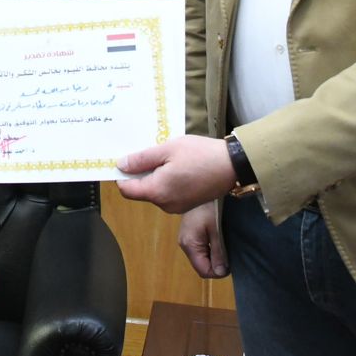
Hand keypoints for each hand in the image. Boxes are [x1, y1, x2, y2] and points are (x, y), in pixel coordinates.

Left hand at [115, 135, 235, 212]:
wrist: (233, 166)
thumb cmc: (200, 154)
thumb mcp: (167, 149)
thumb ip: (142, 159)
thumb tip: (121, 165)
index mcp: (157, 191)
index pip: (127, 190)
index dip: (122, 175)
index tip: (125, 160)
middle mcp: (165, 204)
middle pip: (141, 190)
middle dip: (141, 173)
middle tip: (152, 152)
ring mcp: (177, 207)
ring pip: (155, 191)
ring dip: (155, 176)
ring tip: (168, 157)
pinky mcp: (187, 204)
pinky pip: (168, 193)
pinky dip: (167, 181)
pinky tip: (178, 166)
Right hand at [178, 202, 228, 278]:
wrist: (199, 186)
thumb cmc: (209, 207)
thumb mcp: (216, 230)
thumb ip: (218, 252)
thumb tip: (221, 273)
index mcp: (190, 245)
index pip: (203, 271)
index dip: (218, 272)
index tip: (230, 263)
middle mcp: (184, 244)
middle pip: (202, 265)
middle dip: (216, 263)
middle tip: (228, 252)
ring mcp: (185, 239)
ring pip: (202, 257)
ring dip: (214, 255)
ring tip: (224, 244)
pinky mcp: (189, 233)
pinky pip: (200, 248)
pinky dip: (210, 248)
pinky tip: (217, 238)